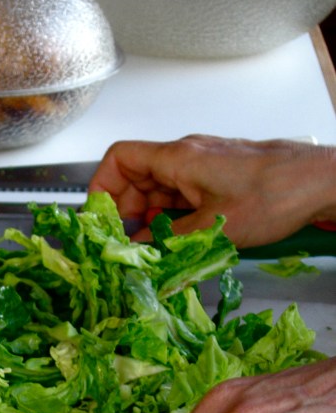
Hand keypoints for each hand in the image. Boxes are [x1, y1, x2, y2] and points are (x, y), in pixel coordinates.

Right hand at [88, 134, 335, 247]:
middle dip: (126, 213)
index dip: (101, 186)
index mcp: (178, 158)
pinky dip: (171, 219)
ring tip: (151, 250)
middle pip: (136, 178)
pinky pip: (180, 197)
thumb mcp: (211, 227)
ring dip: (149, 220)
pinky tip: (177, 242)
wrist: (318, 182)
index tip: (98, 217)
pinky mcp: (216, 180)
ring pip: (158, 191)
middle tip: (124, 245)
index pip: (120, 158)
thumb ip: (167, 242)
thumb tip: (136, 255)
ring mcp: (201, 168)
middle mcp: (186, 157)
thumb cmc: (274, 193)